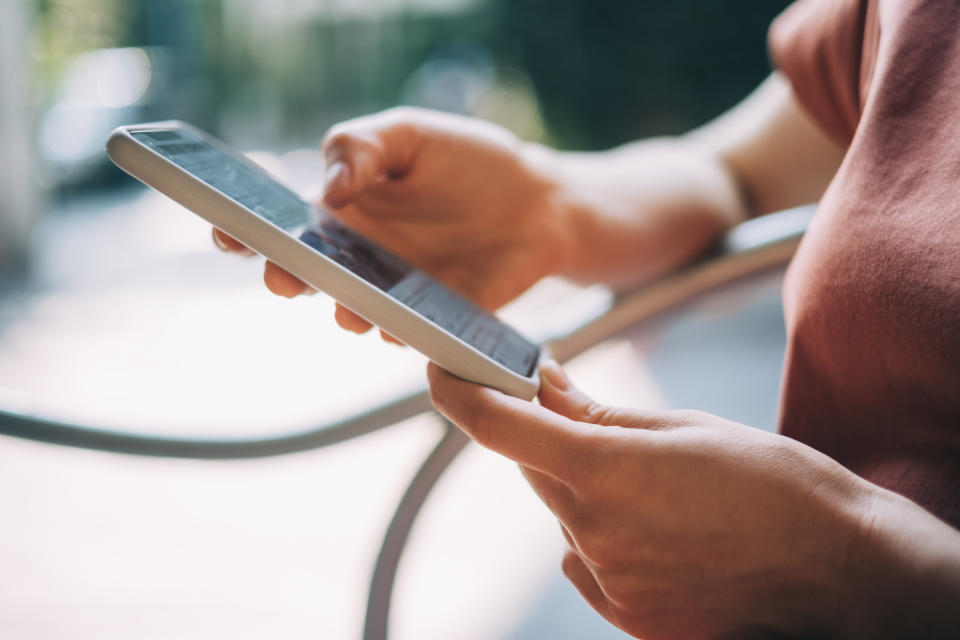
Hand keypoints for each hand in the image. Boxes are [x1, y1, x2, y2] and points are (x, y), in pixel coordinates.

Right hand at [214, 107, 573, 338]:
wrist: (539, 201)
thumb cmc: (468, 161)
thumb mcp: (410, 135)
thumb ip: (362, 148)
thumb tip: (328, 187)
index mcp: (340, 209)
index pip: (279, 222)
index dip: (244, 229)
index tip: (225, 231)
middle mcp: (358, 257)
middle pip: (306, 274)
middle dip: (286, 278)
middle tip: (283, 276)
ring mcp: (393, 291)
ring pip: (352, 311)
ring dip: (345, 312)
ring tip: (350, 308)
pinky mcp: (433, 317)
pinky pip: (407, 332)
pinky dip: (398, 331)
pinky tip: (399, 325)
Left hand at [426, 360, 930, 638]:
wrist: (837, 572)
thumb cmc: (771, 484)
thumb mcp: (684, 428)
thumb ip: (600, 413)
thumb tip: (544, 385)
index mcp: (605, 470)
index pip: (499, 426)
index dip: (457, 393)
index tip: (439, 371)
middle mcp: (593, 531)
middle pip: (540, 470)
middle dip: (559, 445)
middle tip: (608, 432)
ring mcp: (608, 581)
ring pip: (568, 517)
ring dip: (594, 496)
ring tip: (666, 496)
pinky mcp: (626, 615)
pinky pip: (590, 560)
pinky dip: (607, 538)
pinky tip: (663, 535)